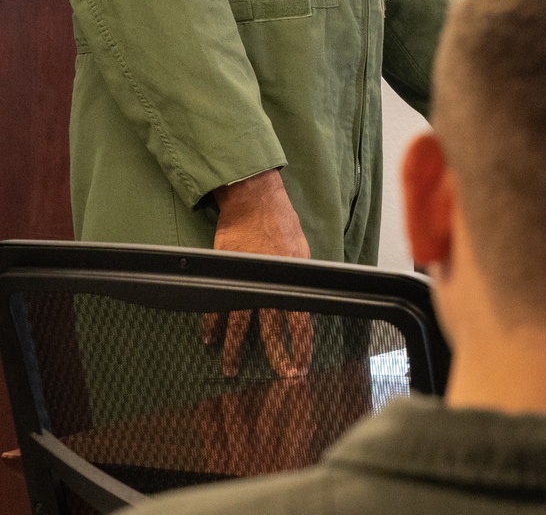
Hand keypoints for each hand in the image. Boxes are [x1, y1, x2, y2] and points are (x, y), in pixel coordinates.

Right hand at [203, 170, 312, 379]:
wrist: (253, 202)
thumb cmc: (282, 222)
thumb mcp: (301, 250)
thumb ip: (298, 276)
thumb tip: (301, 296)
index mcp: (290, 281)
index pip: (300, 323)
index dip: (301, 347)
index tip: (302, 367)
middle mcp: (268, 287)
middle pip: (272, 331)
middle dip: (277, 357)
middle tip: (280, 379)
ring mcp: (245, 283)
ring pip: (240, 325)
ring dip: (235, 350)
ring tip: (231, 370)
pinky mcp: (226, 275)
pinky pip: (217, 305)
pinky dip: (211, 323)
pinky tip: (209, 337)